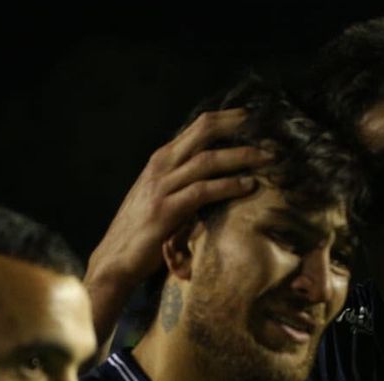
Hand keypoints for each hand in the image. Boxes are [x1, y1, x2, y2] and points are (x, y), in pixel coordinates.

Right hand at [85, 108, 271, 339]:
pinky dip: (227, 186)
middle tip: (269, 129)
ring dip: (241, 157)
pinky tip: (248, 186)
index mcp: (162, 159)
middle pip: (204, 132)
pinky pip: (202, 191)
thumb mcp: (161, 195)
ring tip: (268, 158)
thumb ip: (183, 180)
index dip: (229, 119)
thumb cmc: (142, 230)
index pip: (199, 127)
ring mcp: (162, 187)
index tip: (255, 120)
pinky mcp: (165, 210)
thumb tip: (215, 174)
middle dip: (238, 126)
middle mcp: (161, 166)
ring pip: (207, 160)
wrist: (115, 259)